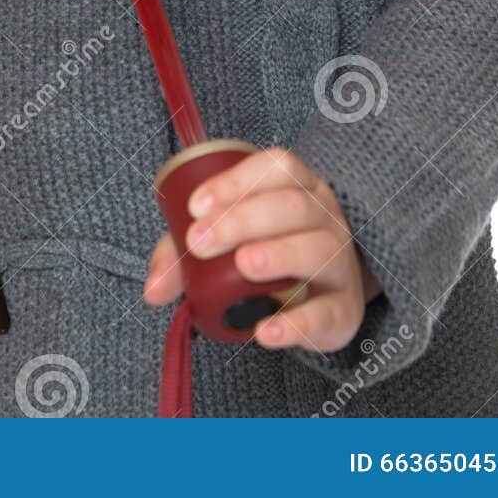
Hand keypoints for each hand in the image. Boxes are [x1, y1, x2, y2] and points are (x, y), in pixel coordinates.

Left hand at [143, 145, 382, 351]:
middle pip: (293, 205)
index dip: (236, 181)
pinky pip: (326, 313)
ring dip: (278, 254)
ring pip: (317, 249)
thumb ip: (187, 257)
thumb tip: (153, 287)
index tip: (195, 206)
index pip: (277, 168)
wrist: (329, 300)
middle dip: (242, 219)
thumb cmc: (273, 257)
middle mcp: (325, 218)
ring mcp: (340, 262)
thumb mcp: (232, 244)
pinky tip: (265, 330)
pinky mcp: (344, 310)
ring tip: (243, 265)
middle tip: (201, 242)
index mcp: (299, 188)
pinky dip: (296, 323)